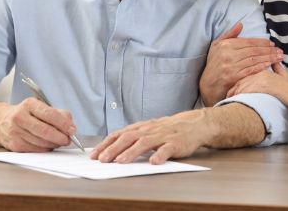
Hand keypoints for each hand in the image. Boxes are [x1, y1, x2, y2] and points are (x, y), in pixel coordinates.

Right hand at [0, 97, 76, 151]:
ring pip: (42, 143)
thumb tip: (71, 126)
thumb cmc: (26, 114)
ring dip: (55, 144)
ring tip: (59, 141)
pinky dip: (46, 148)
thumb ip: (58, 114)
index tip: (72, 129)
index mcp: (29, 104)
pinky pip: (36, 150)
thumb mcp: (40, 107)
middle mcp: (20, 117)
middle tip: (68, 139)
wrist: (1, 122)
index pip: (50, 114)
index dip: (64, 124)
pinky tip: (48, 145)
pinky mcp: (15, 145)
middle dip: (61, 137)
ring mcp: (16, 132)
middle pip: (46, 131)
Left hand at [90, 109, 212, 164]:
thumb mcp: (148, 131)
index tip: (94, 155)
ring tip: (121, 161)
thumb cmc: (167, 130)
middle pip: (128, 138)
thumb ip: (133, 138)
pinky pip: (166, 149)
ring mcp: (162, 136)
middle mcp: (149, 130)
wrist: (193, 124)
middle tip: (102, 160)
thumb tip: (111, 150)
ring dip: (131, 152)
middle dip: (113, 149)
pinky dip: (159, 155)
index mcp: (140, 128)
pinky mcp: (175, 143)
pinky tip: (153, 162)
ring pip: (144, 143)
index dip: (106, 144)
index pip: (119, 134)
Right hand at [199, 22, 282, 106]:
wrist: (207, 84)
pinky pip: (251, 70)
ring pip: (254, 60)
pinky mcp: (233, 77)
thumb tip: (240, 24)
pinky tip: (270, 65)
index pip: (248, 42)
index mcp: (226, 45)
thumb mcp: (217, 45)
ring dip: (269, 58)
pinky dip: (261, 67)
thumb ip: (229, 34)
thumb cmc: (214, 63)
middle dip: (269, 50)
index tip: (272, 44)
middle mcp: (228, 54)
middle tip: (280, 51)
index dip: (262, 42)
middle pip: (253, 51)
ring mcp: (231, 66)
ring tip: (279, 58)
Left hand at [227, 62, 287, 114]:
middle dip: (231, 89)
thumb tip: (275, 63)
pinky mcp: (261, 85)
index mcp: (262, 70)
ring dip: (232, 94)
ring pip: (240, 85)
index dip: (236, 84)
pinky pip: (245, 90)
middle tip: (224, 98)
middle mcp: (259, 72)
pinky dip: (238, 97)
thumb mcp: (283, 76)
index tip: (230, 92)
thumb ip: (277, 69)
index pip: (243, 75)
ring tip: (226, 102)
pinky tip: (233, 103)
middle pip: (239, 80)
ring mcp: (260, 78)